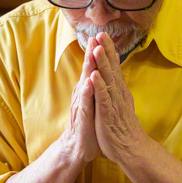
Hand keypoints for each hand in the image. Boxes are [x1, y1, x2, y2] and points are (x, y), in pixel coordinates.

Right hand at [62, 40, 98, 165]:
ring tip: (91, 53)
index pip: (93, 67)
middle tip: (94, 36)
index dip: (97, 52)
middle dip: (91, 54)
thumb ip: (97, 86)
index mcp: (89, 89)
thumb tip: (102, 70)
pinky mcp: (83, 116)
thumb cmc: (89, 123)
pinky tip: (89, 83)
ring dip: (88, 68)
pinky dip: (87, 92)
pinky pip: (85, 102)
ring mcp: (82, 104)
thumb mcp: (95, 101)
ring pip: (85, 82)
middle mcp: (84, 93)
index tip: (101, 35)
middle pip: (88, 70)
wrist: (79, 146)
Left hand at [88, 33, 145, 163]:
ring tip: (97, 48)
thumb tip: (114, 75)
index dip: (108, 51)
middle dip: (106, 50)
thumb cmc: (122, 127)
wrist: (131, 149)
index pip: (114, 67)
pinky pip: (104, 98)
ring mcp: (114, 103)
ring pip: (108, 80)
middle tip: (101, 33)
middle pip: (112, 68)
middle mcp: (118, 94)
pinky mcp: (109, 115)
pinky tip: (95, 76)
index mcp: (119, 91)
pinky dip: (99, 87)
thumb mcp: (119, 103)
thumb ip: (116, 88)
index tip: (103, 35)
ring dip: (103, 64)